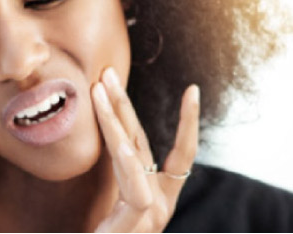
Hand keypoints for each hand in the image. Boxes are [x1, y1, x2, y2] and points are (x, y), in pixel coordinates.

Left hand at [91, 67, 199, 231]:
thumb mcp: (114, 215)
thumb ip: (122, 181)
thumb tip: (117, 151)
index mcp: (156, 197)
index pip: (176, 153)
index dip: (186, 123)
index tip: (193, 91)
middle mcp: (158, 202)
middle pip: (142, 143)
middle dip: (125, 105)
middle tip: (106, 73)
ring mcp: (151, 213)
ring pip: (134, 154)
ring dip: (114, 118)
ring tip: (98, 88)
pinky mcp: (140, 221)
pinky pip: (132, 181)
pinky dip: (123, 153)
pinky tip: (111, 129)